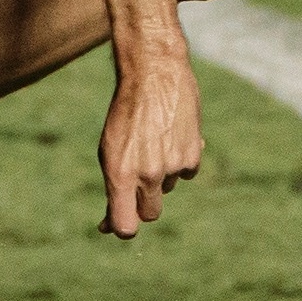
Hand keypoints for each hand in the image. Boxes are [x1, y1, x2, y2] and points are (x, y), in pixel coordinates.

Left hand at [98, 49, 203, 237]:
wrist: (154, 73)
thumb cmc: (126, 112)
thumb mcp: (109, 148)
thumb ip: (114, 186)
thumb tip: (108, 226)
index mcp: (120, 174)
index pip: (125, 226)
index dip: (121, 227)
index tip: (116, 221)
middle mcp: (148, 174)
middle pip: (150, 213)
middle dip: (143, 202)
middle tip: (138, 177)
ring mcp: (172, 165)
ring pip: (168, 189)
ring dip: (161, 176)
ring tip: (154, 142)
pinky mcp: (193, 154)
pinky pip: (185, 172)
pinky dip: (179, 161)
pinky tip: (172, 135)